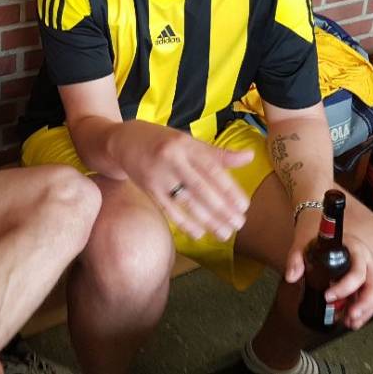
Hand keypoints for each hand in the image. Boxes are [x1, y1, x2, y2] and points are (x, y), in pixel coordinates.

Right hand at [116, 125, 253, 240]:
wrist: (123, 140)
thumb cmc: (162, 140)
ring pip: (186, 201)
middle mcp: (172, 159)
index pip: (212, 169)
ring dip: (207, 220)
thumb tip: (249, 157)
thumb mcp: (187, 140)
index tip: (244, 206)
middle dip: (222, 209)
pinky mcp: (147, 188)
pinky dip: (183, 223)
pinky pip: (168, 209)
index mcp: (185, 144)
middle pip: (201, 188)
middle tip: (239, 224)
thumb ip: (216, 153)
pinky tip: (198, 234)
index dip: (229, 189)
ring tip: (224, 233)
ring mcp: (158, 175)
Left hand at [285, 213, 372, 329]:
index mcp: (354, 248)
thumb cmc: (315, 235)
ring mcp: (367, 270)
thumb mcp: (303, 243)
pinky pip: (367, 297)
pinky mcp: (363, 280)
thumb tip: (292, 277)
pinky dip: (362, 311)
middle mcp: (365, 260)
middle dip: (364, 304)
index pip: (357, 270)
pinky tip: (350, 320)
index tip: (328, 296)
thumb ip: (296, 259)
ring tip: (349, 322)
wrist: (321, 229)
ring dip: (364, 311)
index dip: (346, 286)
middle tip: (349, 316)